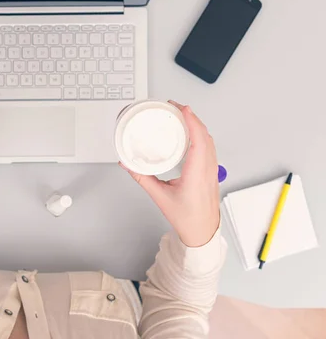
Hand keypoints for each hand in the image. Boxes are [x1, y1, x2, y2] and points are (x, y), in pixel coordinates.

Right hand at [122, 101, 219, 246]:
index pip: (199, 139)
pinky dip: (200, 135)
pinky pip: (209, 147)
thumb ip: (142, 178)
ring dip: (197, 125)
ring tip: (182, 116)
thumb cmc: (187, 218)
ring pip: (209, 139)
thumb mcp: (159, 196)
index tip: (181, 108)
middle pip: (204, 134)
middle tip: (175, 107)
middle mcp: (208, 168)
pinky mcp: (212, 171)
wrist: (202, 232)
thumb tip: (127, 163)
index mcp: (197, 172)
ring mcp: (213, 169)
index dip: (191, 120)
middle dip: (191, 117)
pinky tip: (191, 134)